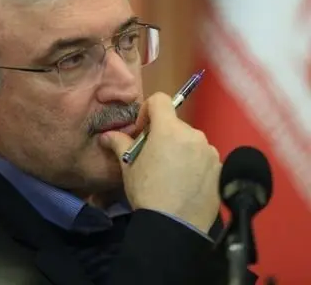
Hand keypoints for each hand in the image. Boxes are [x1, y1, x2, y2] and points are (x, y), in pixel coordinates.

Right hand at [99, 92, 220, 232]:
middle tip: (154, 157)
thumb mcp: (129, 167)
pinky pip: (204, 157)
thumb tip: (106, 135)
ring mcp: (210, 151)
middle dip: (163, 134)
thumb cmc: (147, 192)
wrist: (174, 227)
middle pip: (175, 123)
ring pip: (190, 140)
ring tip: (172, 173)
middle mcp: (193, 134)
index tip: (143, 131)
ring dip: (180, 148)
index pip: (161, 99)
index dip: (148, 110)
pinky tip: (187, 183)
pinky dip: (195, 163)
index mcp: (169, 129)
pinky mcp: (220, 168)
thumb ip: (119, 144)